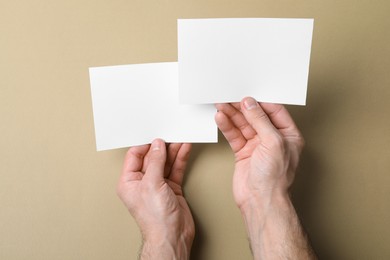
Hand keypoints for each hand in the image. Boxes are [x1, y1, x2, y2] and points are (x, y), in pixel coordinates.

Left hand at [117, 139, 193, 258]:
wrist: (172, 236)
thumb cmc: (155, 219)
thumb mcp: (151, 184)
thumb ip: (155, 162)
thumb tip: (157, 145)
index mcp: (129, 181)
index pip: (135, 156)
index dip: (145, 145)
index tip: (156, 137)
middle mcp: (142, 182)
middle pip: (152, 158)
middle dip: (162, 146)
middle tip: (171, 135)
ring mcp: (158, 185)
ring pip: (165, 162)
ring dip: (173, 151)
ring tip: (181, 139)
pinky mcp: (171, 188)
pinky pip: (175, 169)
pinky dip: (180, 159)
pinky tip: (185, 149)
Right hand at [215, 97, 315, 258]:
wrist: (260, 201)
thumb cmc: (275, 178)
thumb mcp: (273, 142)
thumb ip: (260, 120)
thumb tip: (250, 103)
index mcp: (288, 134)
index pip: (274, 111)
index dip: (261, 101)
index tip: (248, 93)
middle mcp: (272, 138)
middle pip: (256, 116)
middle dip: (242, 106)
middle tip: (229, 96)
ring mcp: (257, 145)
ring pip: (243, 124)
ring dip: (232, 114)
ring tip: (221, 104)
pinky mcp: (243, 152)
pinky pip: (234, 135)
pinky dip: (227, 126)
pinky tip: (221, 118)